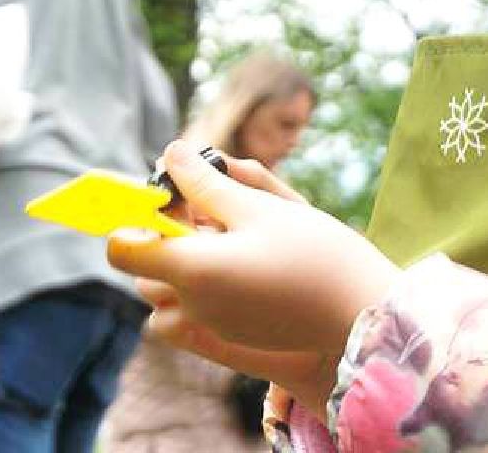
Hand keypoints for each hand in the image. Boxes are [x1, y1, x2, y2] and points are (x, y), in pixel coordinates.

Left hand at [109, 142, 399, 408]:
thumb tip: (169, 154)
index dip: (134, 216)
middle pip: (147, 266)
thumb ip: (205, 183)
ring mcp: (214, 324)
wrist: (364, 315)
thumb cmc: (316, 255)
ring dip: (188, 252)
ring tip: (232, 224)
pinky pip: (201, 301)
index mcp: (193, 271)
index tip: (165, 193)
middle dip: (164, 231)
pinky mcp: (235, 333)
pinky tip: (251, 251)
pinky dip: (210, 274)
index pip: (123, 248)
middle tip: (204, 201)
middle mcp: (194, 305)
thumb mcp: (258, 207)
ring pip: (174, 284)